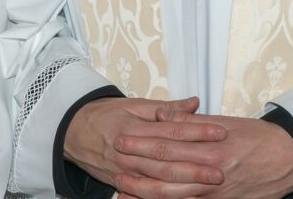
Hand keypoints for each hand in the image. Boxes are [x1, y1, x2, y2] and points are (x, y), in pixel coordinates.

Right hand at [65, 96, 227, 196]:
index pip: (171, 131)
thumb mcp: (133, 104)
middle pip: (166, 161)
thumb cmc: (105, 114)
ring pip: (157, 183)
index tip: (220, 133)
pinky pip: (144, 195)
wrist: (71, 131)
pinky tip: (184, 197)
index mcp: (134, 128)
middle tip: (221, 169)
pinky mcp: (119, 184)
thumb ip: (166, 107)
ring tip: (208, 185)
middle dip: (195, 167)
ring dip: (184, 186)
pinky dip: (163, 198)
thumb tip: (195, 103)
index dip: (197, 132)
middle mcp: (129, 152)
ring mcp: (123, 171)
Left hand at [113, 111, 292, 198]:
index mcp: (209, 145)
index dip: (141, 143)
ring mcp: (217, 193)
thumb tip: (160, 115)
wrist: (290, 158)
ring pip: (175, 196)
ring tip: (123, 193)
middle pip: (166, 173)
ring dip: (147, 196)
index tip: (120, 139)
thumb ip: (190, 121)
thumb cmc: (258, 137)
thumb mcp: (225, 122)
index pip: (167, 144)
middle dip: (137, 171)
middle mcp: (210, 171)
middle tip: (114, 167)